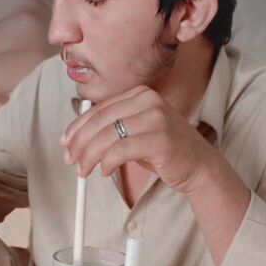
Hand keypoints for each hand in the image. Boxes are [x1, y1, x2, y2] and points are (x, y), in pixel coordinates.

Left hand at [60, 86, 216, 194]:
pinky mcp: (160, 139)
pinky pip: (122, 150)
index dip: (78, 127)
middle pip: (101, 121)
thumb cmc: (165, 150)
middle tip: (70, 160)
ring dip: (90, 156)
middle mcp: (148, 101)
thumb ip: (113, 128)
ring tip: (83, 171)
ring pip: (108, 136)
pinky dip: (108, 162)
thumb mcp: (137, 133)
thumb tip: (76, 138)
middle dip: (80, 143)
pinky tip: (104, 171)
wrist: (199, 165)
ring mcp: (156, 118)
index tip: (66, 143)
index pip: (100, 109)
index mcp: (141, 94)